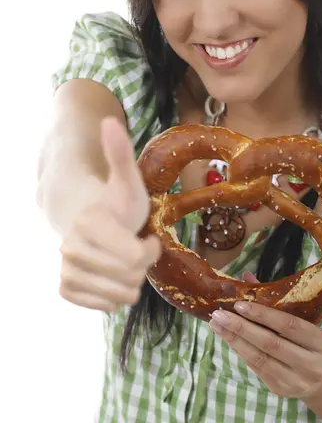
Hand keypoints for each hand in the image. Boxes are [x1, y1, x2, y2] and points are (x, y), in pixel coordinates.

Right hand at [59, 117, 160, 311]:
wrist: (88, 220)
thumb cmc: (115, 202)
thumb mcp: (127, 180)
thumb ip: (120, 154)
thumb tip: (110, 121)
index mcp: (91, 222)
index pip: (137, 257)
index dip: (150, 251)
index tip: (148, 237)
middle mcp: (72, 247)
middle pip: (130, 277)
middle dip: (141, 266)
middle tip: (135, 248)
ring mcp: (66, 269)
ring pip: (119, 296)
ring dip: (130, 282)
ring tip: (124, 262)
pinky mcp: (65, 287)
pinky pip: (103, 306)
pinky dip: (114, 296)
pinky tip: (112, 276)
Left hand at [209, 271, 321, 398]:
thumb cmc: (310, 341)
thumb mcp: (305, 321)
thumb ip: (277, 300)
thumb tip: (247, 277)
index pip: (290, 325)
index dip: (263, 315)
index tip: (239, 304)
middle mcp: (313, 365)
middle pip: (271, 344)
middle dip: (241, 328)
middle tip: (218, 314)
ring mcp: (296, 381)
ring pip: (260, 359)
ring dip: (235, 340)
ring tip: (216, 325)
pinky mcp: (281, 390)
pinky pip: (256, 368)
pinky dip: (240, 351)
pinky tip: (228, 338)